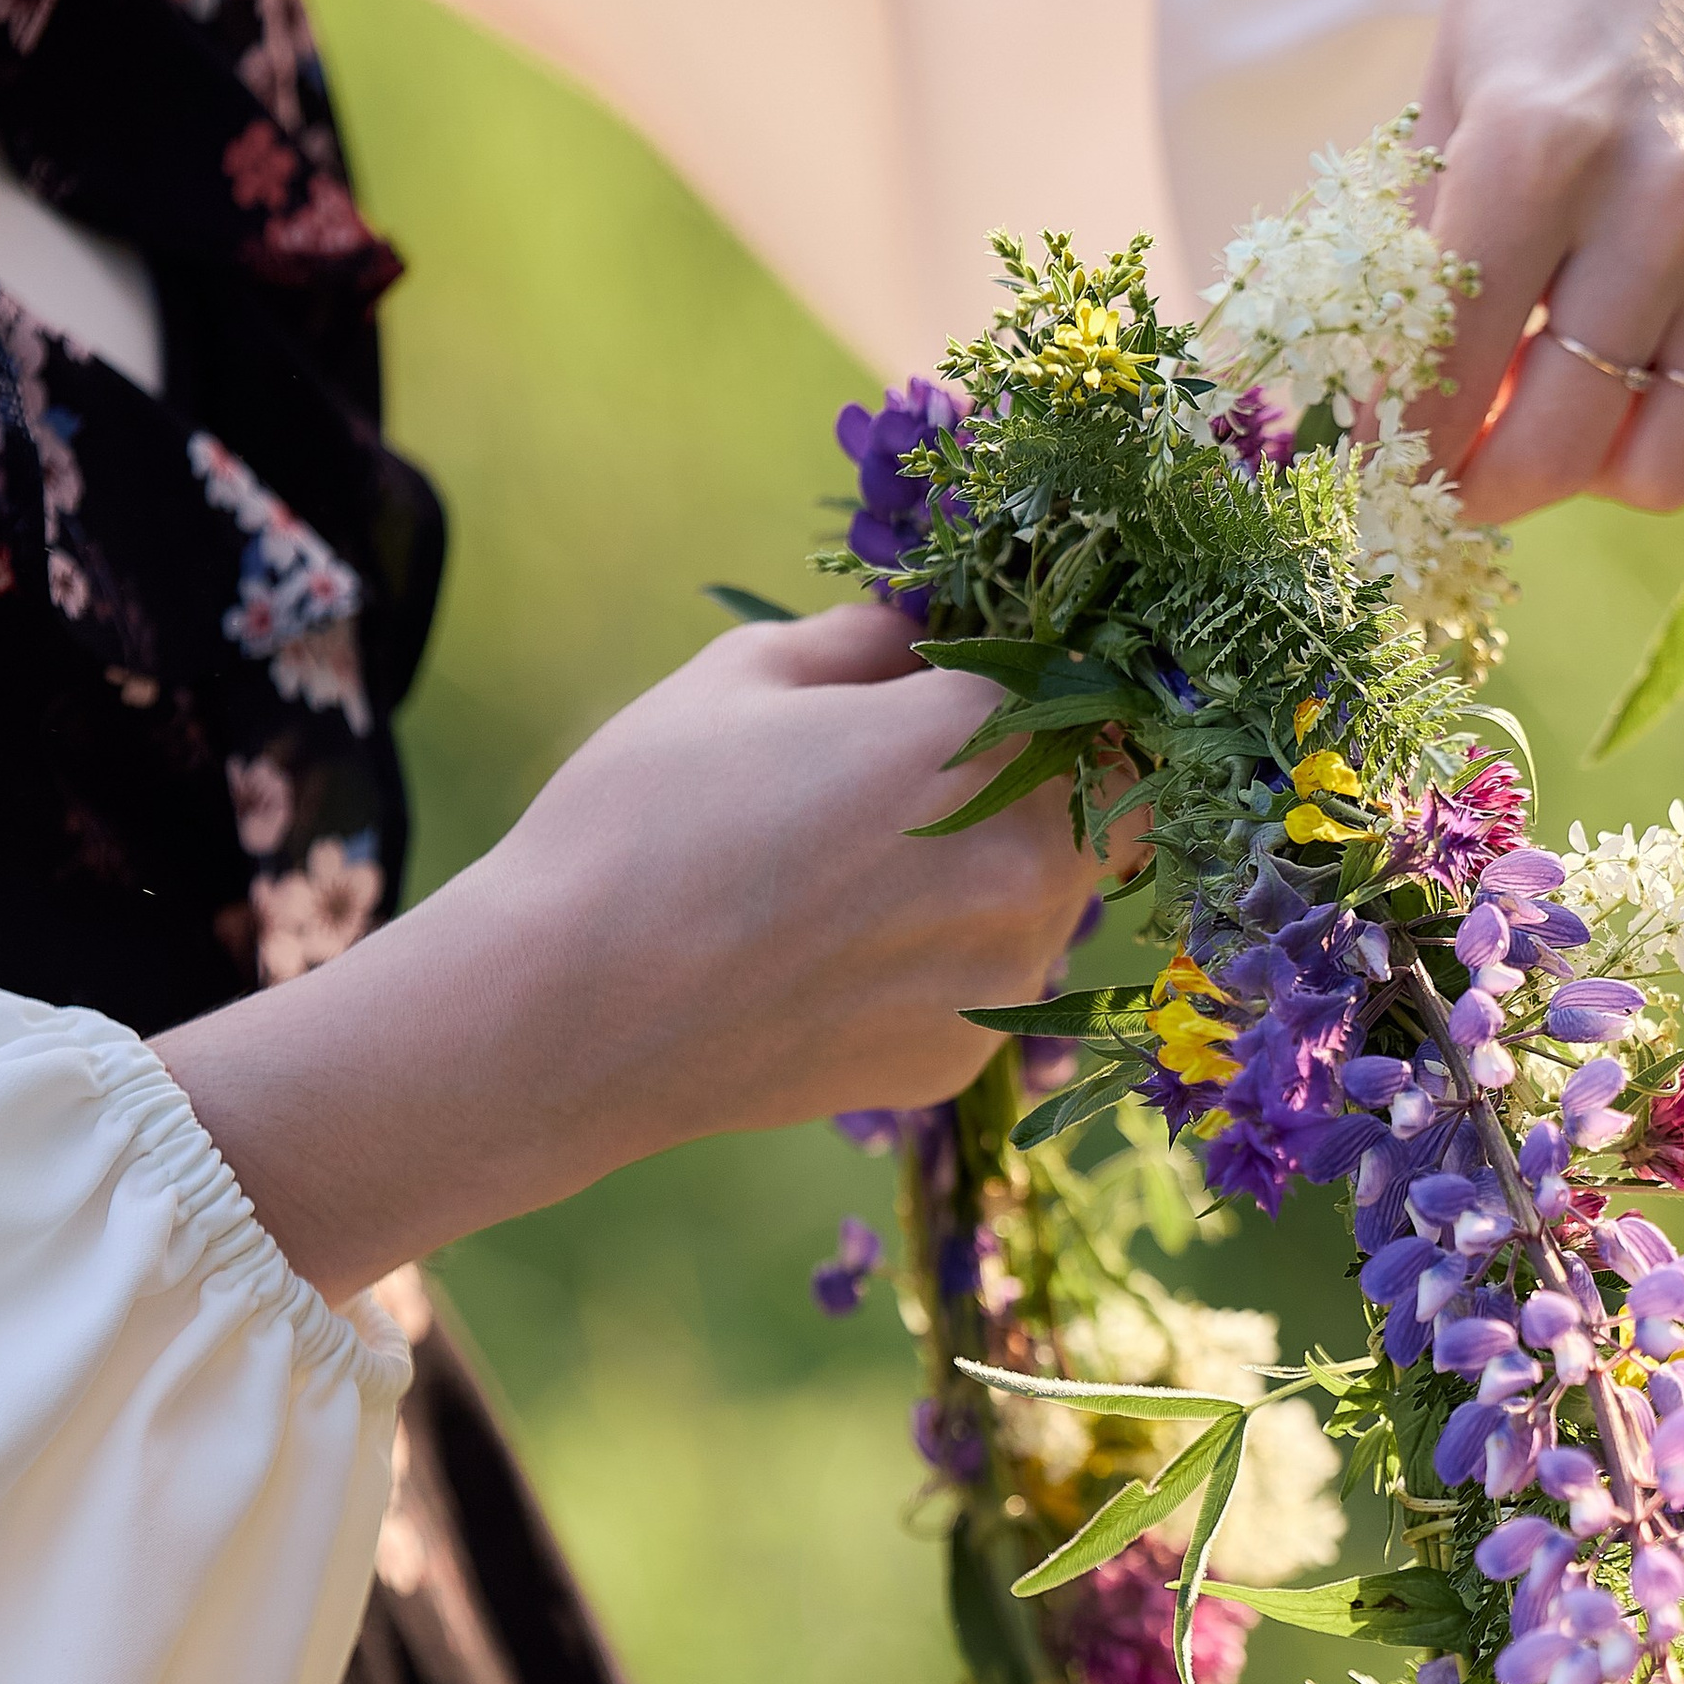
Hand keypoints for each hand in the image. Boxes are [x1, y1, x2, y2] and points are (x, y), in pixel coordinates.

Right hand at [155, 604, 1099, 1301]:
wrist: (567, 1016)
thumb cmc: (640, 820)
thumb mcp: (740, 676)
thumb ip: (863, 643)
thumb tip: (926, 635)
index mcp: (975, 736)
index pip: (1093, 681)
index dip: (1065, 670)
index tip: (1013, 673)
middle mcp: (1021, 856)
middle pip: (1116, 793)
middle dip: (1066, 769)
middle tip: (973, 763)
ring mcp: (1003, 968)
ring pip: (1066, 890)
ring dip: (1015, 861)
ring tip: (890, 861)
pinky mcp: (968, 1049)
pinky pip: (1001, 976)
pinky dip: (958, 951)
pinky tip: (853, 947)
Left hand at [1410, 0, 1683, 523]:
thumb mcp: (1450, 99)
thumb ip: (1422, 265)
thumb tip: (1381, 424)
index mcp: (1537, 146)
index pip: (1445, 378)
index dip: (1396, 451)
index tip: (1375, 471)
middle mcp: (1667, 190)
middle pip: (1561, 446)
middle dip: (1490, 484)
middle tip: (1462, 468)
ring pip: (1667, 464)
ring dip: (1597, 466)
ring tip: (1564, 404)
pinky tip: (1650, 380)